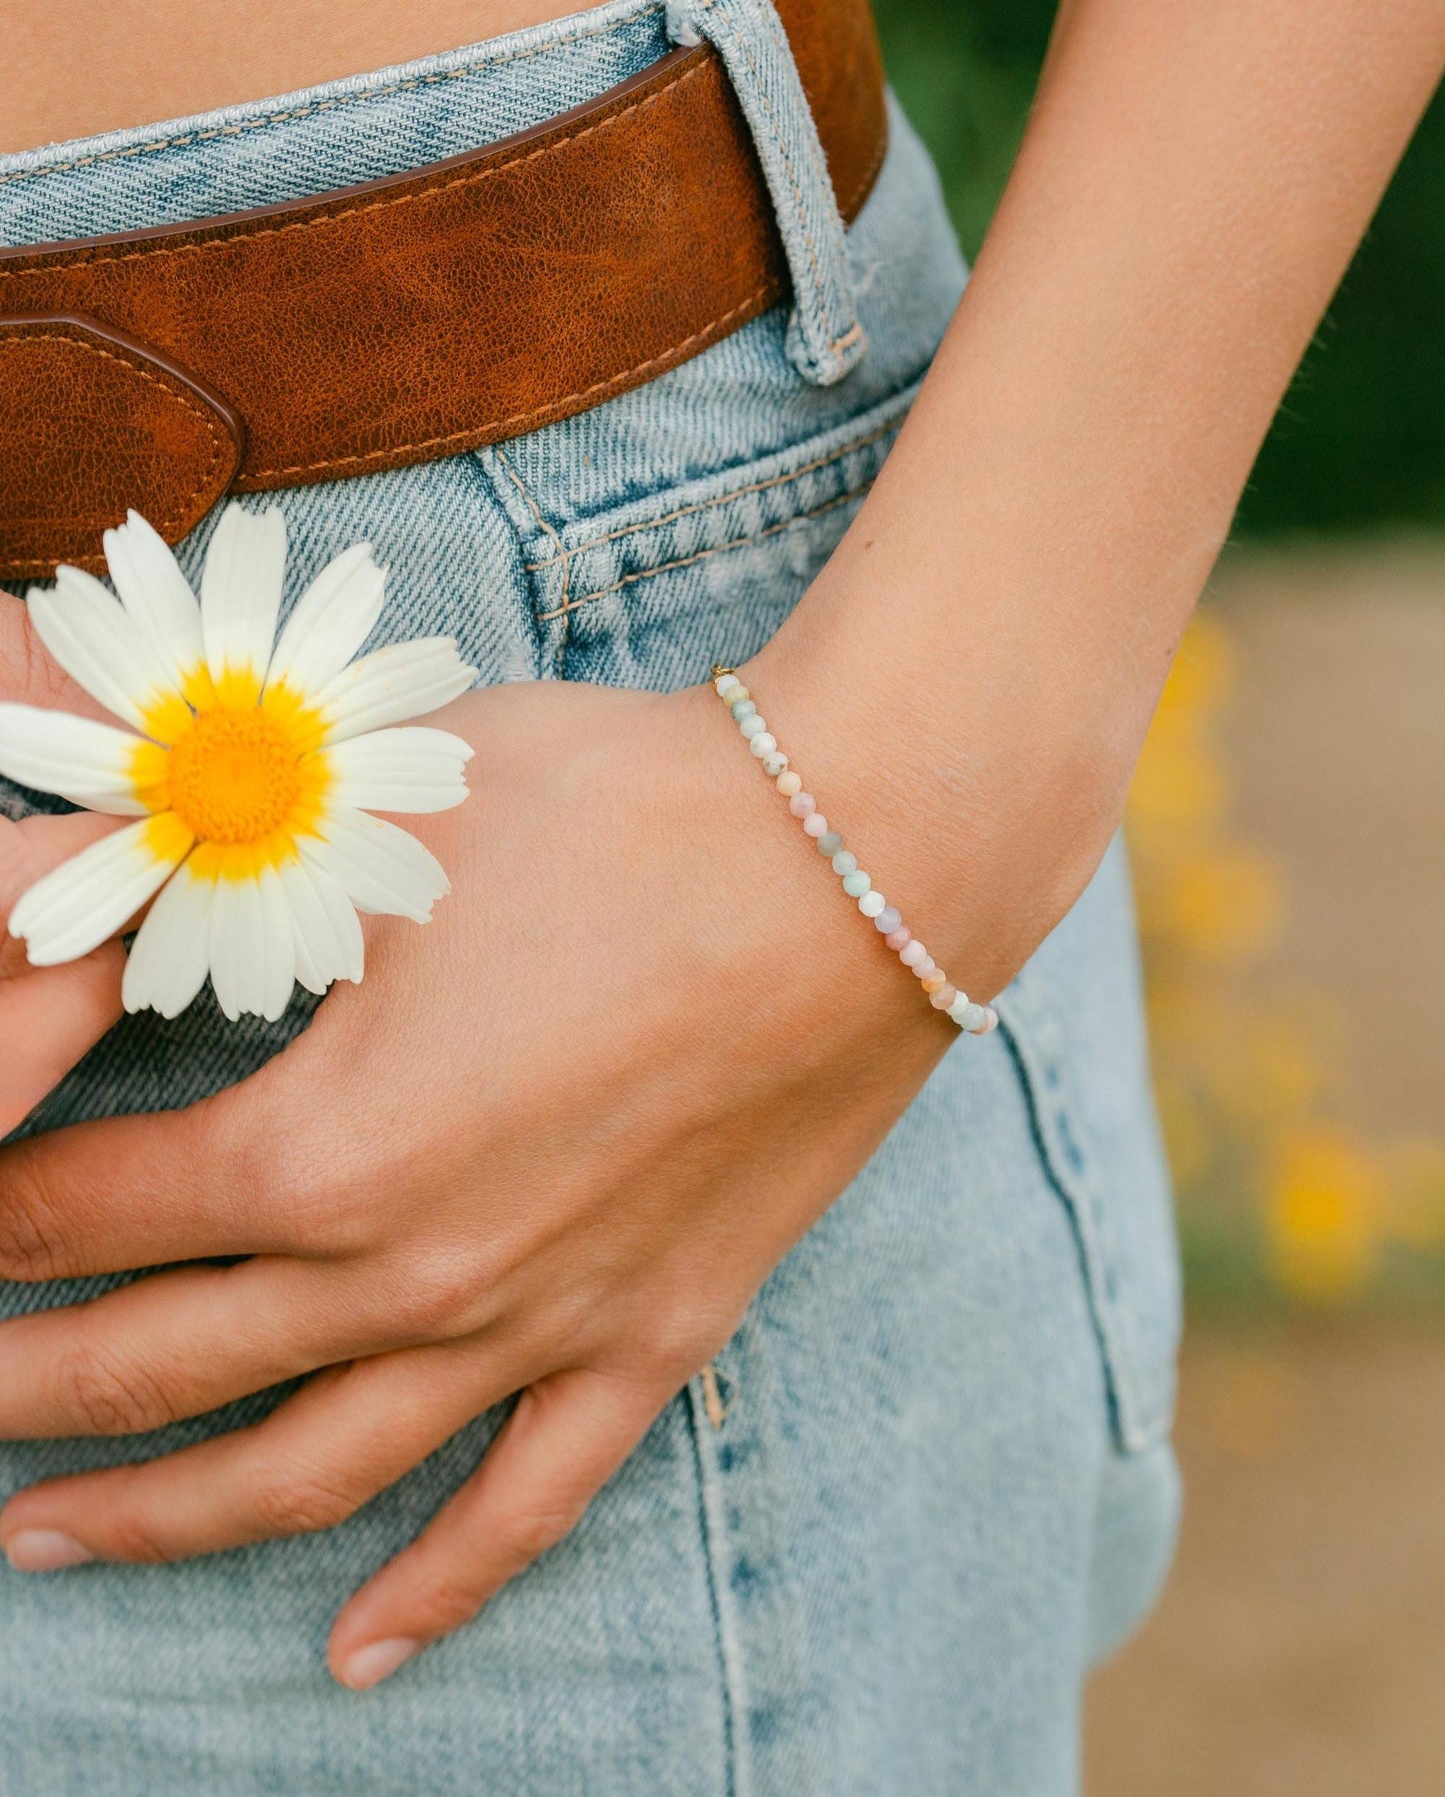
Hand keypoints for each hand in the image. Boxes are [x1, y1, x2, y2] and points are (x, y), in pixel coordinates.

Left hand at [0, 675, 953, 1689]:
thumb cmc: (614, 810)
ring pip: (306, 1472)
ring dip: (161, 1517)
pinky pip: (526, 1505)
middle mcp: (407, 1274)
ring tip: (54, 1539)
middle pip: (157, 1364)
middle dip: (24, 1384)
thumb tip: (66, 895)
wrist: (855, 858)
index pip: (79, 1213)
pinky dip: (436, 1591)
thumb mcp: (377, 819)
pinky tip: (359, 1652)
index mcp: (316, 1146)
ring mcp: (534, 1328)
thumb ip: (205, 874)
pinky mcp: (649, 1337)